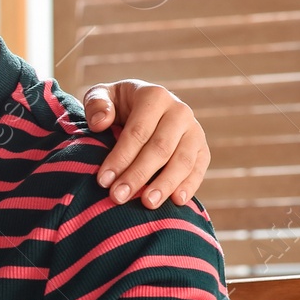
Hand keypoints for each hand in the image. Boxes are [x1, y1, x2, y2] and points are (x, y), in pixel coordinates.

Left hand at [83, 80, 208, 208]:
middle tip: (118, 197)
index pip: (138, 131)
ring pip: (182, 161)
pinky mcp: (202, 148)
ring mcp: (194, 130)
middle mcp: (179, 111)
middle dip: (138, 175)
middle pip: (160, 148)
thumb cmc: (116, 105)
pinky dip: (190, 185)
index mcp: (154, 96)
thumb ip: (97, 104)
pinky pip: (199, 168)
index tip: (103, 181)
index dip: (120, 157)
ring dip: (164, 184)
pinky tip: (177, 201)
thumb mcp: (101, 96)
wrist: (142, 107)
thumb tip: (100, 123)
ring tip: (147, 204)